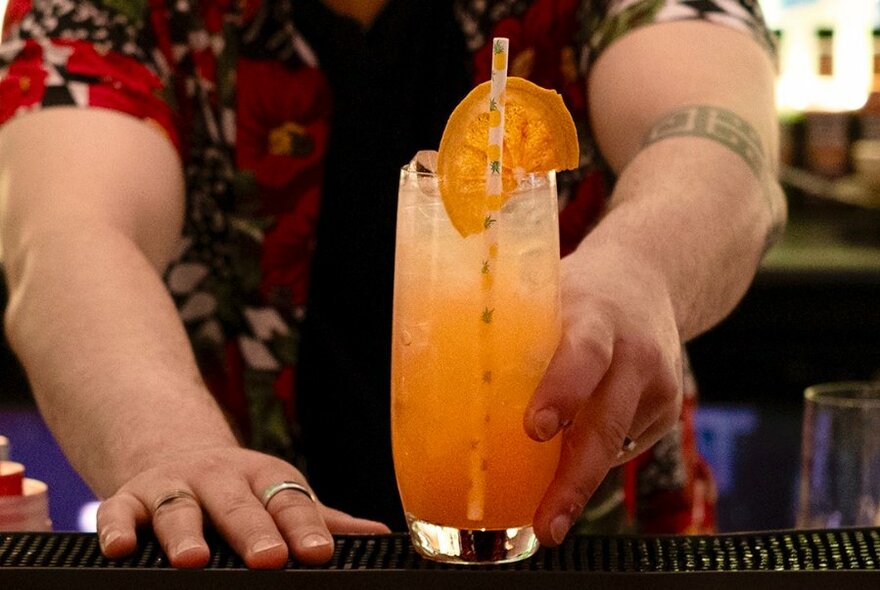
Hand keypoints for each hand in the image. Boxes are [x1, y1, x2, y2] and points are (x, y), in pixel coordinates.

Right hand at [96, 447, 389, 567]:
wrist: (175, 450)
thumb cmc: (240, 488)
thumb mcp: (279, 493)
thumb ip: (321, 519)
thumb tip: (379, 536)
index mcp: (262, 477)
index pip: (289, 501)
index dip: (305, 527)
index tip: (319, 554)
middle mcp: (218, 478)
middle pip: (237, 504)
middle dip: (252, 531)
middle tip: (268, 559)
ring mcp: (171, 487)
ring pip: (177, 508)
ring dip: (184, 531)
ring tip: (191, 558)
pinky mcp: (127, 499)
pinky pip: (117, 511)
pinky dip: (116, 528)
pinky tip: (120, 548)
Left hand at [524, 243, 682, 545]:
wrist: (651, 279)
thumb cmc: (583, 291)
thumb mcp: (548, 291)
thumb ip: (510, 326)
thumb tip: (433, 364)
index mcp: (598, 317)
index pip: (583, 355)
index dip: (561, 392)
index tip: (535, 429)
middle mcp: (635, 354)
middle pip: (607, 426)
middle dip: (573, 482)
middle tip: (547, 526)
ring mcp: (658, 388)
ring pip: (614, 448)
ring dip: (575, 485)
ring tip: (548, 520)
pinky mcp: (666, 413)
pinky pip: (623, 449)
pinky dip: (590, 462)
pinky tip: (570, 466)